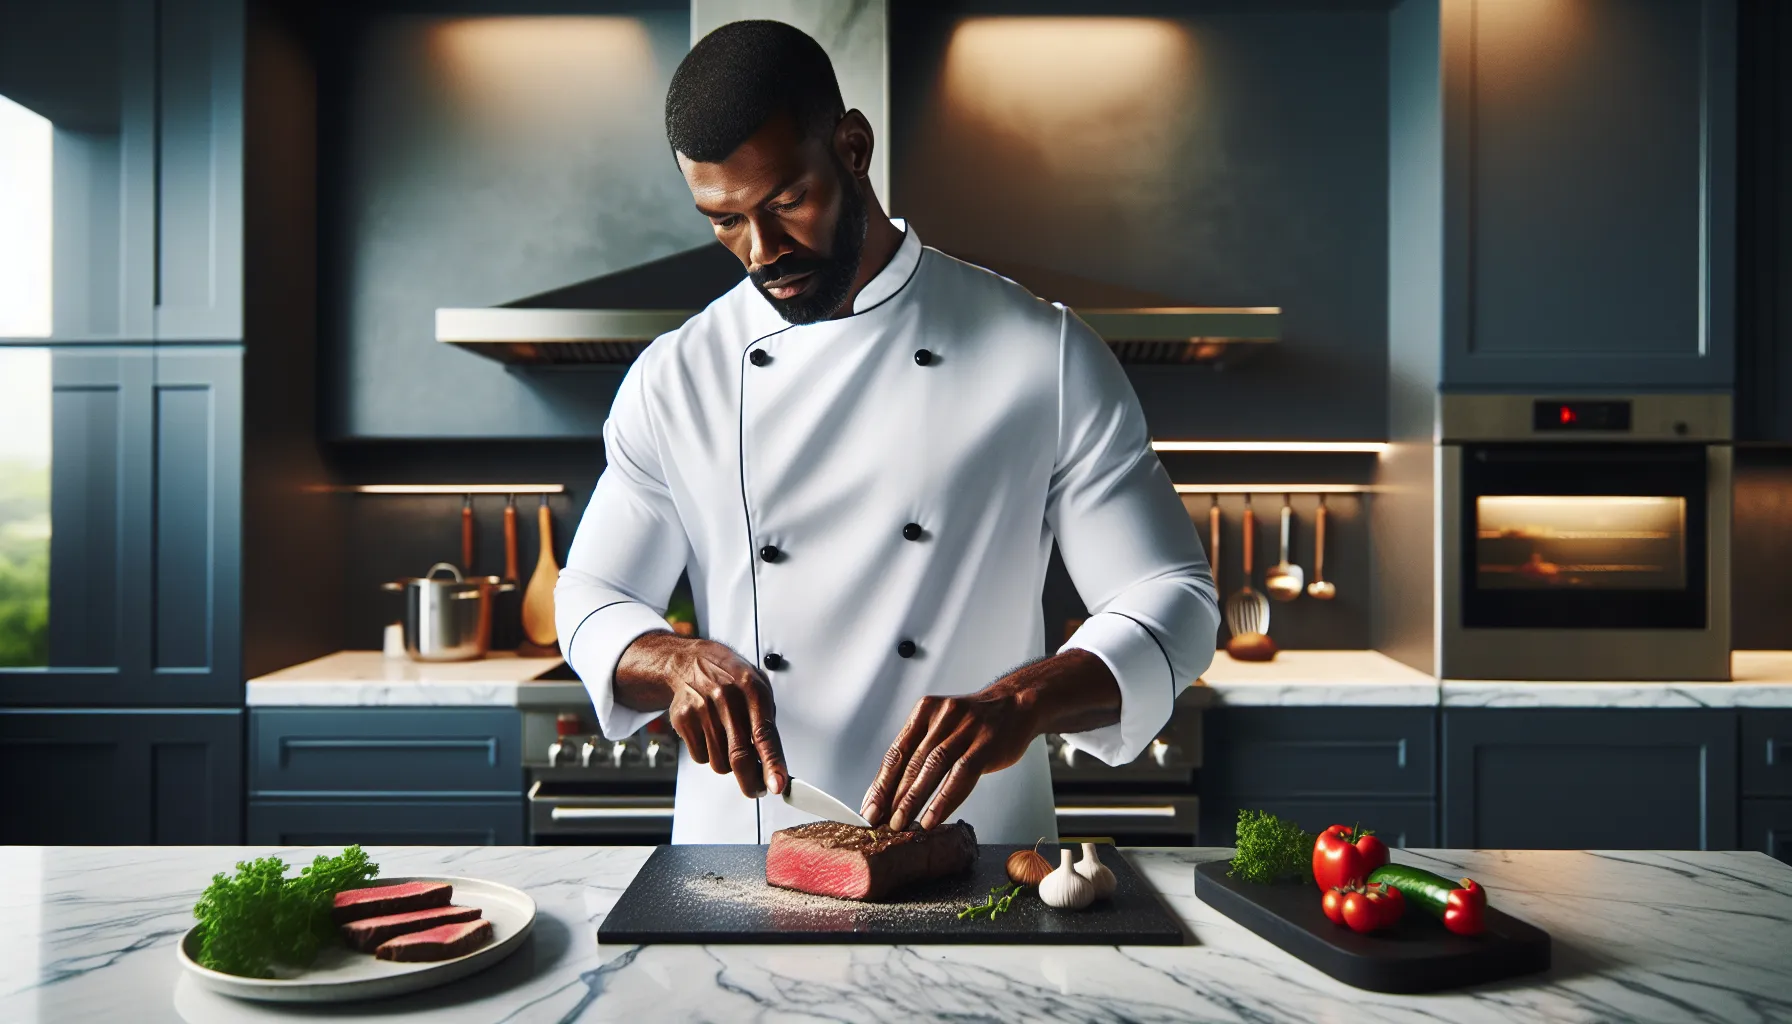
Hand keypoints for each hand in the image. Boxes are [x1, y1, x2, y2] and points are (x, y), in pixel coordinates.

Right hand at [615, 632, 787, 798]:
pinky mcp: (683, 719)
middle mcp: (726, 698)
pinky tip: (709, 735)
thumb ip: (767, 722)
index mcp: (752, 688)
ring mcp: (702, 709)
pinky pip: (700, 757)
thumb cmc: (730, 678)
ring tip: (728, 743)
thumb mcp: (758, 688)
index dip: (772, 762)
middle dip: (751, 781)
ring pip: (719, 763)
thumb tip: (775, 764)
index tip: (777, 784)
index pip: (764, 734)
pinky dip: (708, 755)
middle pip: (739, 756)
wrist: (690, 662)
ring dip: (728, 765)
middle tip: (758, 789)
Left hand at [860, 650, 1121, 830]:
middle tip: (879, 821)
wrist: (1017, 706)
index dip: (880, 783)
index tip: (868, 808)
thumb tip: (891, 792)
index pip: (896, 752)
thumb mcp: (943, 727)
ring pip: (932, 767)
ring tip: (900, 824)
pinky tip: (932, 818)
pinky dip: (943, 800)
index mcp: (925, 711)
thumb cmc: (975, 726)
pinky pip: (961, 775)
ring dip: (913, 799)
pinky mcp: (985, 744)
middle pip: (911, 761)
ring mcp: (965, 728)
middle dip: (891, 795)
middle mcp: (942, 716)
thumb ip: (921, 752)